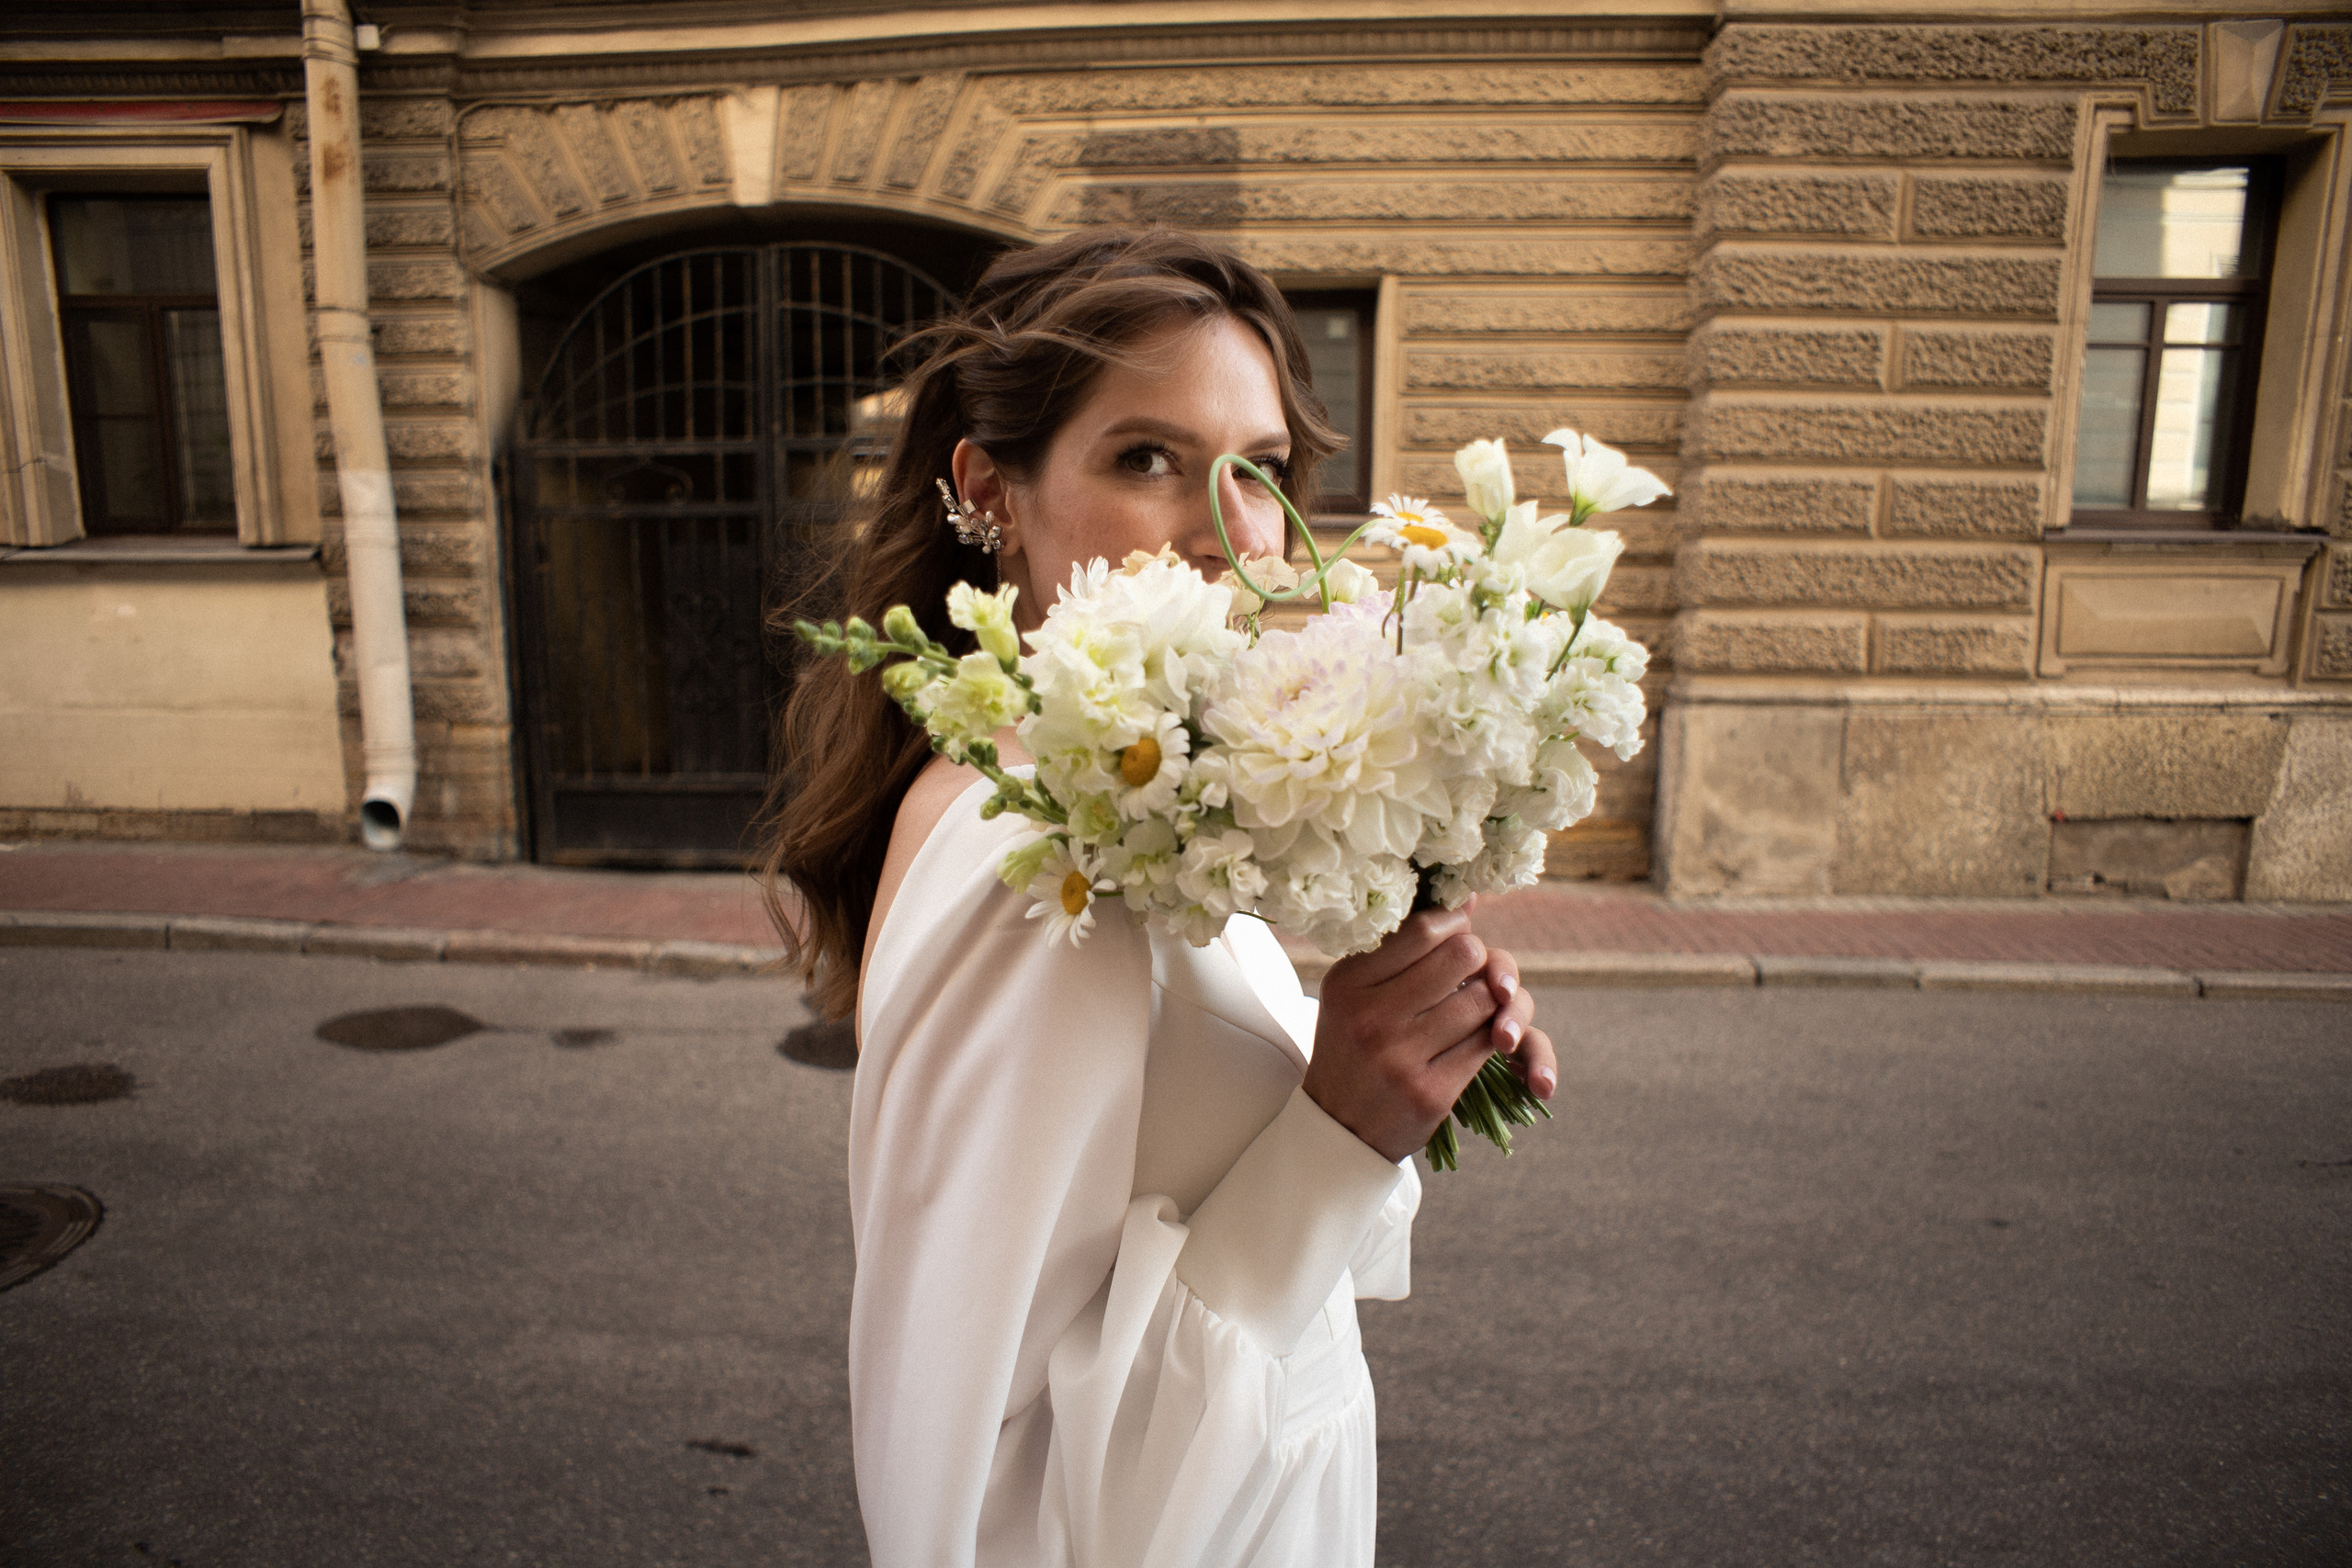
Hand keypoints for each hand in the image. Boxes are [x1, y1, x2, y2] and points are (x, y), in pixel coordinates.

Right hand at [1304, 900, 1555, 1163]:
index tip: (1457, 932)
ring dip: (1490, 1001)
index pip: (1424, 930)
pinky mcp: (1431, 1093)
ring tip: (1473, 1005)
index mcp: (1349, 983)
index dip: (1455, 924)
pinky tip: (1477, 1038)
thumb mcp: (1354, 992)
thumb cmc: (1353, 1045)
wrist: (1338, 1128)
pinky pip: (1486, 1045)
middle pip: (1464, 957)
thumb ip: (1403, 946)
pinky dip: (1492, 1037)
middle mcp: (1372, 1018)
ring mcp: (1401, 1058)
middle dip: (1479, 960)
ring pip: (1483, 1001)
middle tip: (1471, 971)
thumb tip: (1468, 898)